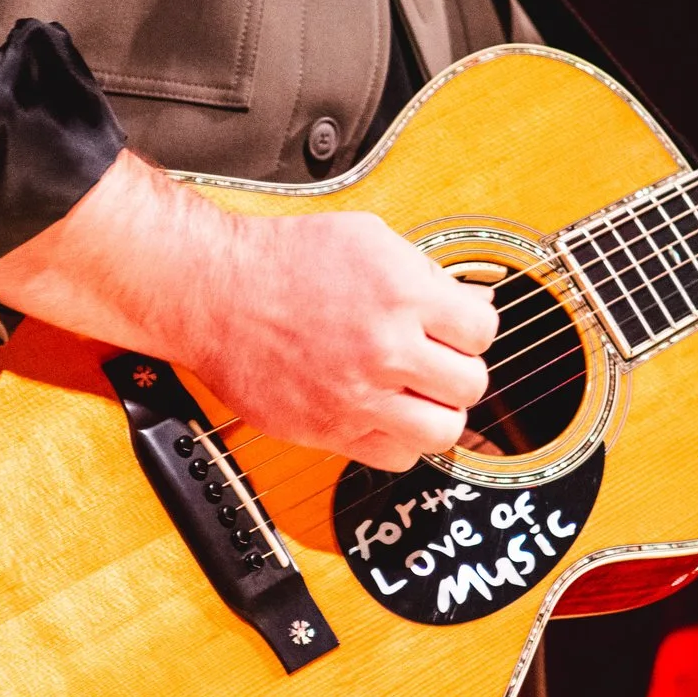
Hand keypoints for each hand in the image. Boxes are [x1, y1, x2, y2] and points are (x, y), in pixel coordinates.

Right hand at [0, 154, 496, 470]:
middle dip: (459, 369)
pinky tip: (384, 413)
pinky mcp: (330, 430)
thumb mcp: (368, 239)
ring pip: (443, 431)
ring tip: (417, 393)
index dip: (471, 327)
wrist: (214, 294)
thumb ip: (426, 274)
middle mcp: (385, 350)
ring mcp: (357, 396)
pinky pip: (396, 457)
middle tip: (437, 360)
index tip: (457, 327)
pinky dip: (400, 440)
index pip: (483, 331)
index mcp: (402, 295)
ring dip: (437, 411)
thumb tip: (472, 304)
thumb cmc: (284, 261)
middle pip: (471, 384)